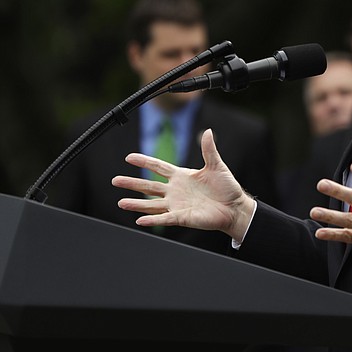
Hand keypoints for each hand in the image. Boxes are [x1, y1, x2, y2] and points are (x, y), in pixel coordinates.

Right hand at [112, 129, 255, 241]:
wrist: (235, 207)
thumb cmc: (227, 188)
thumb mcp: (217, 165)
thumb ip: (209, 150)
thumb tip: (208, 131)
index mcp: (182, 176)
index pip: (158, 167)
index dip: (144, 161)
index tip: (129, 157)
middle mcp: (176, 190)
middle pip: (149, 186)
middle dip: (132, 183)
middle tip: (115, 180)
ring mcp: (177, 205)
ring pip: (152, 204)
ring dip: (136, 204)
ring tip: (121, 202)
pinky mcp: (183, 217)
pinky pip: (164, 219)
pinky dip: (152, 220)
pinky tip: (139, 220)